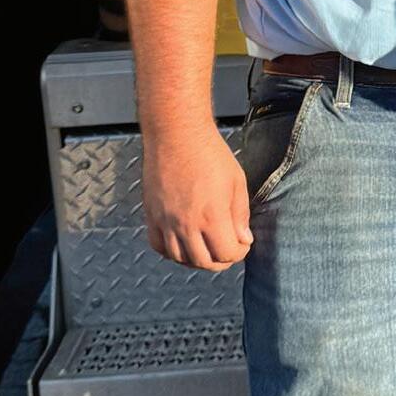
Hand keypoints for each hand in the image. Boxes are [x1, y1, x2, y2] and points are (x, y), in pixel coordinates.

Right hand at [141, 127, 252, 269]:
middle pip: (204, 262)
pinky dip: (171, 252)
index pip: (227, 254)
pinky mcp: (152, 214)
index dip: (239, 253)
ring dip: (197, 260)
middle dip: (221, 261)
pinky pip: (158, 246)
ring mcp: (166, 221)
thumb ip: (240, 215)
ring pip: (181, 258)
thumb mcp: (236, 181)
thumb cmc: (209, 153)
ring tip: (208, 249)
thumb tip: (243, 240)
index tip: (242, 244)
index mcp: (212, 216)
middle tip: (227, 250)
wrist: (177, 133)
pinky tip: (183, 244)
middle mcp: (186, 223)